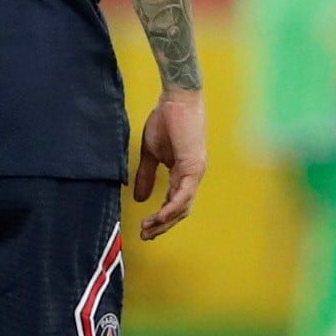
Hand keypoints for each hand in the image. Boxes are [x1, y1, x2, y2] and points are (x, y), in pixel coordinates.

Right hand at [131, 88, 204, 239]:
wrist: (176, 99)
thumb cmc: (166, 120)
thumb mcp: (151, 153)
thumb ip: (147, 176)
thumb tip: (139, 198)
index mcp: (184, 173)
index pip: (174, 203)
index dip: (160, 218)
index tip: (145, 228)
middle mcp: (193, 176)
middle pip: (180, 210)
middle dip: (162, 226)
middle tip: (145, 236)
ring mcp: (195, 173)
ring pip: (182, 207)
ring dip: (164, 221)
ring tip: (148, 229)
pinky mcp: (194, 167)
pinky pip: (183, 195)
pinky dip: (170, 208)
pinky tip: (158, 217)